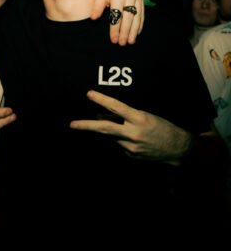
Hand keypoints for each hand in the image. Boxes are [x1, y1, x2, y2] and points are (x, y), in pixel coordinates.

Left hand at [69, 90, 191, 163]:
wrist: (178, 148)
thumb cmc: (164, 127)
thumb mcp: (145, 116)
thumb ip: (125, 116)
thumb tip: (104, 114)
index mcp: (140, 119)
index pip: (116, 107)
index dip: (101, 100)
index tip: (89, 94)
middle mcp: (133, 134)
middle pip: (104, 128)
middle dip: (86, 126)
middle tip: (72, 124)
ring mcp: (131, 147)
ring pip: (111, 136)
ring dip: (108, 130)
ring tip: (114, 124)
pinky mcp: (131, 156)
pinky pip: (119, 144)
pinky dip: (119, 138)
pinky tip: (131, 137)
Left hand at [91, 0, 144, 44]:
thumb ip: (97, 6)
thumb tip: (93, 19)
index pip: (117, 15)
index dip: (115, 29)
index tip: (113, 39)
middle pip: (128, 18)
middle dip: (125, 32)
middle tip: (123, 43)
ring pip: (136, 17)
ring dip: (134, 30)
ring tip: (131, 41)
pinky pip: (142, 13)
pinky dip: (140, 24)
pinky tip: (137, 32)